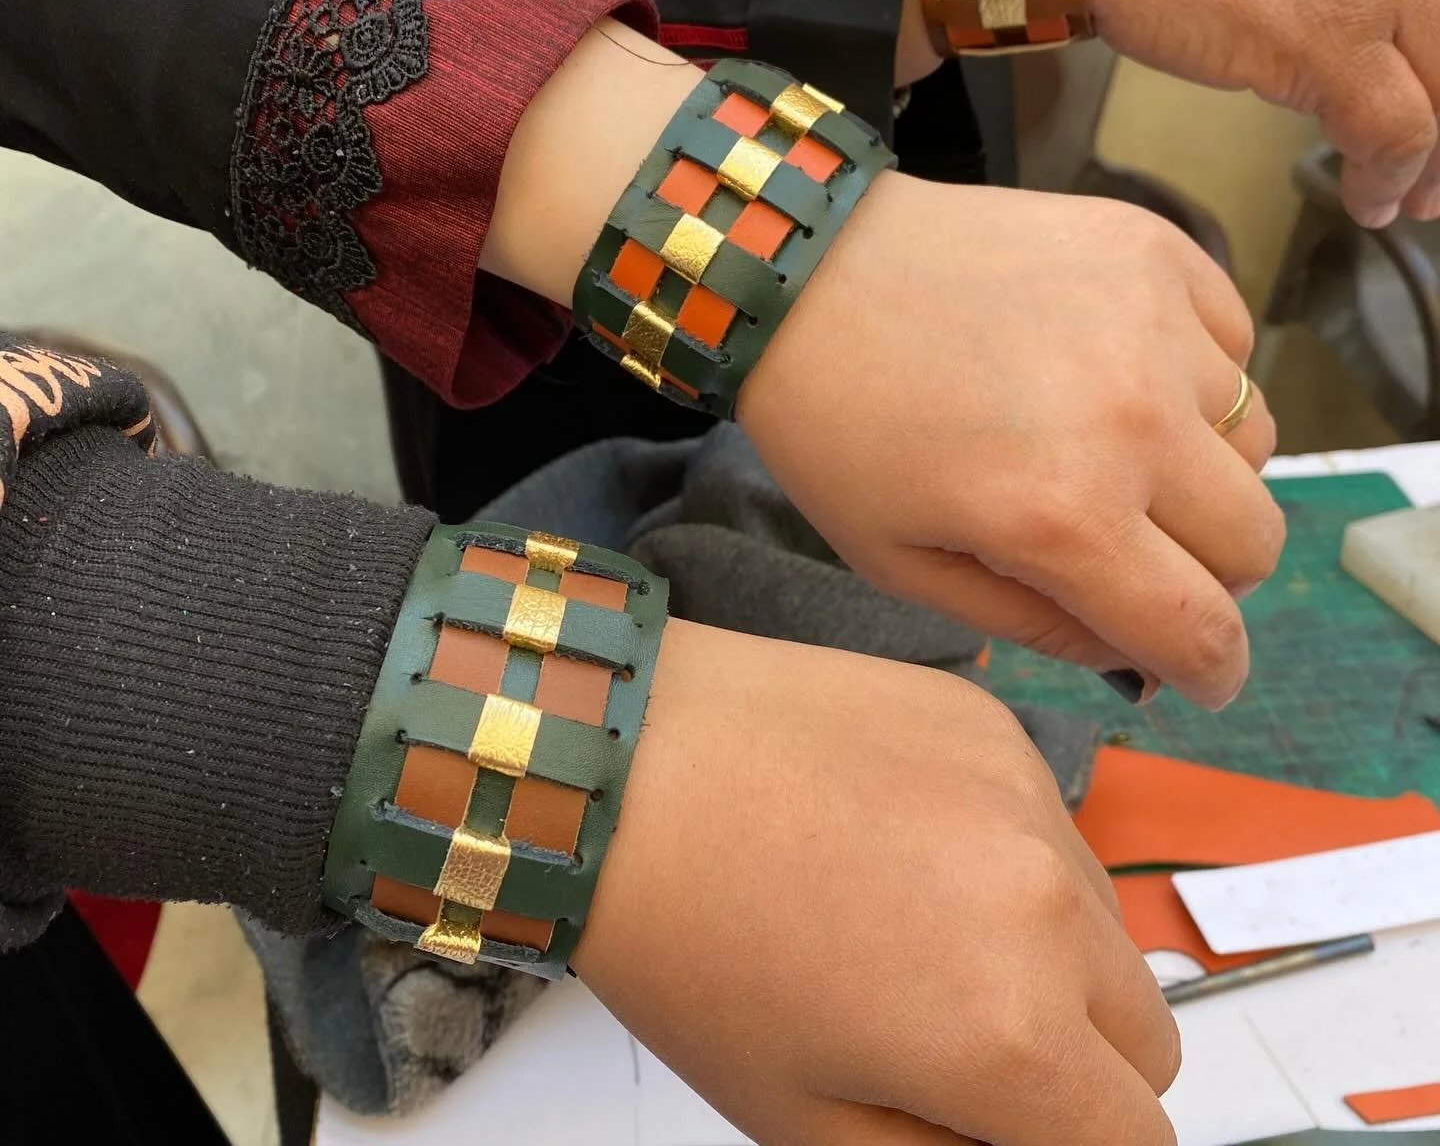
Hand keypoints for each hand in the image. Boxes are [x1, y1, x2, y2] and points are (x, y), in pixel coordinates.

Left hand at [576, 620, 1179, 1145]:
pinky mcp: (995, 726)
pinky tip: (899, 839)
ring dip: (1050, 951)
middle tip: (955, 1034)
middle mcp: (1050, 908)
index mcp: (1010, 1034)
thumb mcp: (807, 1122)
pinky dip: (1008, 852)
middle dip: (1073, 1059)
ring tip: (915, 927)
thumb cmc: (689, 945)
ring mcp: (1029, 796)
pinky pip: (1049, 823)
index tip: (1015, 1125)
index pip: (1136, 1142)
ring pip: (1106, 923)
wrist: (626, 767)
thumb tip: (1013, 1142)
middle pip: (1145, 1037)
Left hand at [739, 175, 1281, 707]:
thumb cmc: (836, 428)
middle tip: (1137, 554)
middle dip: (1206, 573)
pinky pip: (1232, 344)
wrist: (805, 273)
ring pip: (1252, 441)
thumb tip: (1142, 658)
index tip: (1202, 670)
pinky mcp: (1152, 249)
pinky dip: (1194, 376)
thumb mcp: (905, 565)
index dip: (1211, 667)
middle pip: (1254, 539)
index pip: (1200, 627)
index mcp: (1061, 515)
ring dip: (1197, 469)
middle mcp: (1132, 420)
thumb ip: (1037, 625)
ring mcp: (1152, 323)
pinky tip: (1116, 370)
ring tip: (1107, 446)